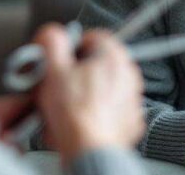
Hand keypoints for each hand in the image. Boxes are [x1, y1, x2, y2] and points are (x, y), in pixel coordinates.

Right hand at [33, 24, 144, 161]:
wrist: (90, 151)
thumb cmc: (75, 114)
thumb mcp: (53, 70)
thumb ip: (52, 41)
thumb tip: (52, 33)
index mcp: (113, 55)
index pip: (92, 36)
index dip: (71, 48)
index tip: (60, 61)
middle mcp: (128, 73)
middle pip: (96, 63)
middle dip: (76, 73)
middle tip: (60, 86)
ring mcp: (132, 97)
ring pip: (102, 86)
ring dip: (84, 93)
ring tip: (67, 107)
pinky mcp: (130, 119)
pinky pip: (109, 108)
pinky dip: (96, 112)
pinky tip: (81, 120)